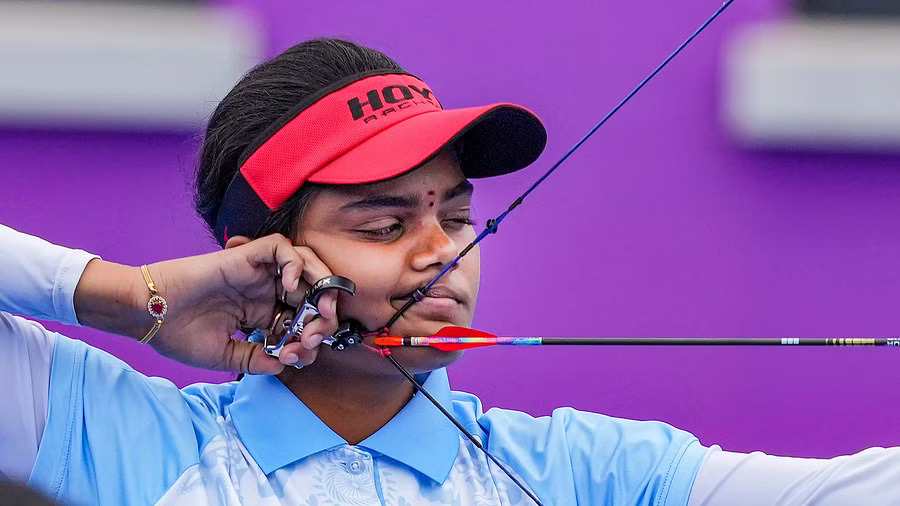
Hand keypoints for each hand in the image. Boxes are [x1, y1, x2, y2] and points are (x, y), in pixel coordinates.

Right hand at [75, 234, 339, 373]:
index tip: (302, 355)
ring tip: (318, 307)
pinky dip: (294, 262)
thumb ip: (256, 359)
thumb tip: (285, 365)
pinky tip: (290, 287)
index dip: (310, 337)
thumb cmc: (177, 335)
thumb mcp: (224, 356)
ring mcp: (256, 273)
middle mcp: (264, 291)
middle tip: (318, 332)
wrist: (146, 315)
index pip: (302, 320)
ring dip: (320, 282)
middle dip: (324, 311)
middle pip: (312, 291)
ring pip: (304, 262)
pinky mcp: (245, 257)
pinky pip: (280, 248)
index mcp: (261, 314)